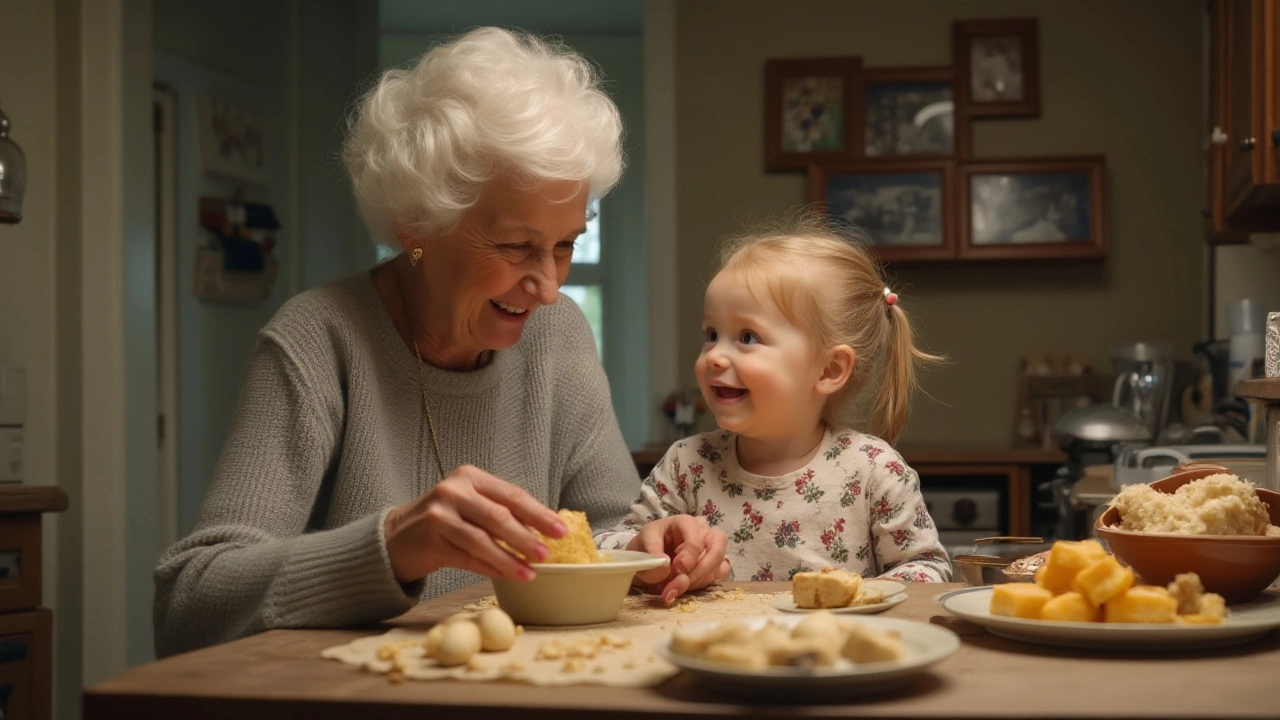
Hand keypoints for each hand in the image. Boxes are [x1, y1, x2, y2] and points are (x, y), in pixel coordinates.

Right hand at [382, 465, 566, 583]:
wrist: (398, 538)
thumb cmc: (445, 521)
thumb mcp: (471, 506)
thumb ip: (500, 513)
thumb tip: (541, 532)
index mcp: (470, 476)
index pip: (512, 494)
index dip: (539, 513)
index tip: (560, 529)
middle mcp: (453, 491)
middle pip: (498, 515)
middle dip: (526, 536)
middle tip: (547, 553)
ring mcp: (439, 515)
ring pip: (482, 539)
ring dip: (510, 558)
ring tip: (530, 572)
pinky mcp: (430, 540)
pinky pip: (467, 557)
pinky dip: (490, 567)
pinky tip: (508, 576)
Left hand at [627, 515, 729, 604]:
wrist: (645, 566)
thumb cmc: (645, 550)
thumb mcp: (640, 546)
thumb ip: (652, 555)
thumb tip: (667, 567)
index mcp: (684, 523)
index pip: (697, 536)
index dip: (690, 555)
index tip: (677, 569)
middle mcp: (702, 533)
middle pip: (717, 547)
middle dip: (701, 570)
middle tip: (680, 584)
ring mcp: (710, 549)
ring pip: (720, 563)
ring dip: (699, 580)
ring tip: (675, 588)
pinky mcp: (714, 566)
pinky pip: (720, 575)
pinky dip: (705, 584)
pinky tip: (687, 588)